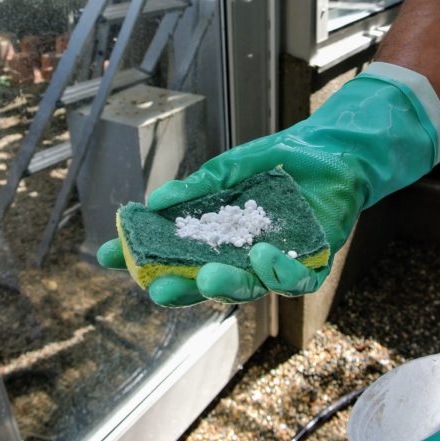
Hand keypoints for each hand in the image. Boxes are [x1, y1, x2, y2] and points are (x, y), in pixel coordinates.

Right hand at [98, 63, 439, 305]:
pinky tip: (261, 254)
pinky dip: (276, 271)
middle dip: (181, 289)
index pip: (174, 254)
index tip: (110, 255)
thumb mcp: (232, 169)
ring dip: (226, 285)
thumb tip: (155, 201)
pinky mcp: (310, 265)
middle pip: (205, 282)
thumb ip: (199, 187)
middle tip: (158, 289)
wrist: (329, 151)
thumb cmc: (277, 162)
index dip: (143, 258)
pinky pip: (291, 280)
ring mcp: (273, 263)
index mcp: (216, 237)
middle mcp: (240, 256)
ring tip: (210, 275)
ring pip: (247, 287)